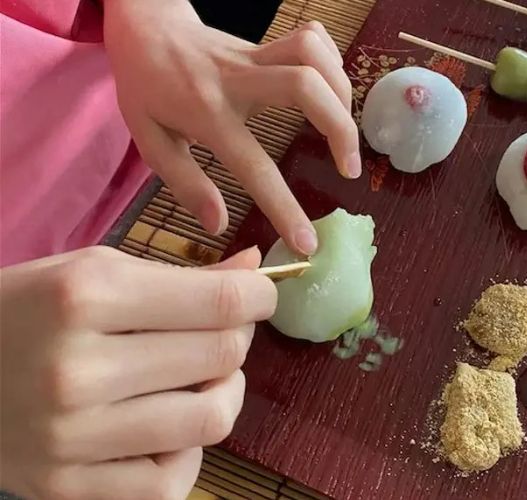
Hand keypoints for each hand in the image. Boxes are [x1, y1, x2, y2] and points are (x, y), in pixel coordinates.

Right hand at [0, 246, 275, 498]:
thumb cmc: (26, 310)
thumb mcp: (94, 272)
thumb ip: (181, 275)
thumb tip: (254, 268)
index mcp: (88, 297)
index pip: (221, 303)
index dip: (260, 297)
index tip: (261, 295)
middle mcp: (80, 369)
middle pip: (222, 358)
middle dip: (238, 338)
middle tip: (222, 330)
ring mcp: (73, 438)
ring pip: (212, 420)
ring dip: (225, 393)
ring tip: (203, 378)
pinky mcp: (68, 489)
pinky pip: (172, 480)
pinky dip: (186, 449)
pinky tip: (168, 425)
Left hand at [104, 0, 358, 254]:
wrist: (144, 28)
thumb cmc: (146, 89)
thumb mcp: (150, 142)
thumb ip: (185, 183)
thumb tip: (218, 224)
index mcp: (206, 116)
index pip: (255, 166)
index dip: (285, 209)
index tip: (307, 243)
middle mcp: (236, 81)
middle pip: (304, 87)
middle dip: (341, 128)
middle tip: (348, 167)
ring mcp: (253, 55)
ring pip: (312, 55)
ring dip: (341, 91)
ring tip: (343, 128)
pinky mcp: (264, 42)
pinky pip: (310, 38)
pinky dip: (331, 60)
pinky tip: (329, 88)